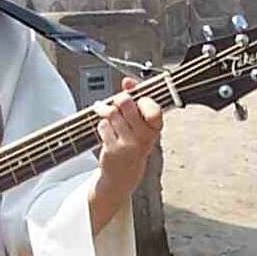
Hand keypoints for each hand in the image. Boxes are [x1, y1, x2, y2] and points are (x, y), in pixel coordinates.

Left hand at [92, 79, 164, 218]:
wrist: (123, 174)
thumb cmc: (133, 143)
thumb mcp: (140, 123)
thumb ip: (136, 99)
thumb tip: (127, 81)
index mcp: (155, 128)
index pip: (152, 108)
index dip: (142, 99)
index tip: (138, 99)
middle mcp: (144, 137)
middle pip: (125, 102)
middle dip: (118, 99)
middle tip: (116, 103)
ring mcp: (128, 144)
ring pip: (111, 112)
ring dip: (105, 110)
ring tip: (104, 111)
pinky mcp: (113, 149)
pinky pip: (103, 125)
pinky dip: (101, 125)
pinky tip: (106, 130)